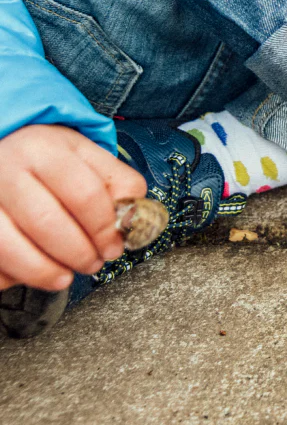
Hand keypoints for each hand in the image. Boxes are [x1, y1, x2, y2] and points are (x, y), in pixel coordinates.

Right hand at [0, 125, 145, 292]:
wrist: (1, 148)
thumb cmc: (48, 158)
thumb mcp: (86, 156)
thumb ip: (117, 182)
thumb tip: (134, 218)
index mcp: (45, 149)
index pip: (84, 194)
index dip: (105, 228)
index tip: (115, 246)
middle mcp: (8, 170)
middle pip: (48, 224)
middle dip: (79, 253)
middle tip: (93, 263)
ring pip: (11, 247)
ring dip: (45, 272)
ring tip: (65, 276)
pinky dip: (13, 276)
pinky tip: (31, 272)